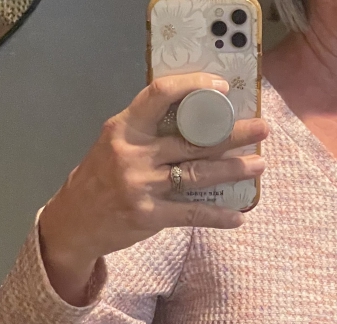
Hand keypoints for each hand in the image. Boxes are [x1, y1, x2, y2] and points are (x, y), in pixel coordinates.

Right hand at [38, 72, 268, 302]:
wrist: (74, 222)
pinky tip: (238, 216)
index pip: (160, 95)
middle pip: (193, 139)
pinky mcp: (149, 216)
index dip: (195, 87)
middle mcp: (134, 154)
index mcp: (125, 128)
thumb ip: (146, 132)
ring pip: (198, 174)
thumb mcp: (114, 144)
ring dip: (233, 170)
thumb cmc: (99, 179)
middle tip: (262, 129)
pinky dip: (217, 216)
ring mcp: (142, 186)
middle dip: (233, 134)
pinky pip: (191, 214)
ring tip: (259, 165)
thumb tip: (195, 119)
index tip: (223, 88)